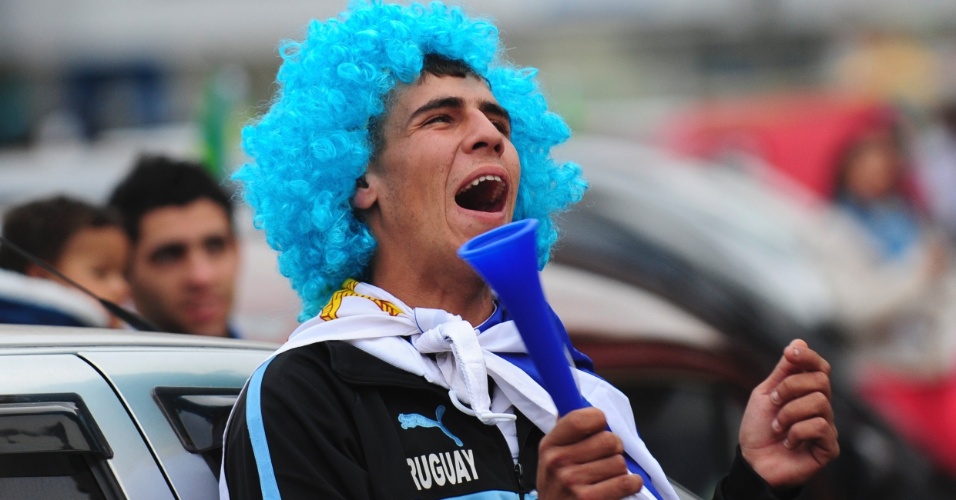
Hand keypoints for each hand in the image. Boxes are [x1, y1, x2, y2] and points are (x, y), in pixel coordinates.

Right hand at [537, 407, 642, 498]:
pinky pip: (626, 482)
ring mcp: (573, 482)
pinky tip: (621, 486)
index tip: (599, 427)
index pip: (580, 418)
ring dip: (619, 470)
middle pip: (608, 439)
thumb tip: (575, 399)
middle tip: (606, 457)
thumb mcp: (551, 457)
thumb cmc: (558, 488)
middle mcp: (558, 462)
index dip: (598, 420)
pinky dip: (631, 484)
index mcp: (550, 445)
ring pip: (619, 462)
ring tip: (607, 477)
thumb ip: (565, 431)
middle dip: (614, 448)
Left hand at [739, 339, 839, 487]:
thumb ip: (783, 371)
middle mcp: (820, 407)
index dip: (808, 356)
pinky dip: (796, 432)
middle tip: (774, 402)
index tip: (790, 352)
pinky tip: (788, 442)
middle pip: (820, 380)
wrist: (753, 462)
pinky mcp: (829, 447)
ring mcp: (827, 426)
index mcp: (806, 392)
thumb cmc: (758, 429)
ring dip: (789, 413)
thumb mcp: (765, 394)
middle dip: (790, 387)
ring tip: (778, 427)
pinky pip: (821, 426)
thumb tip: (799, 341)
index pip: (820, 367)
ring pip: (819, 402)